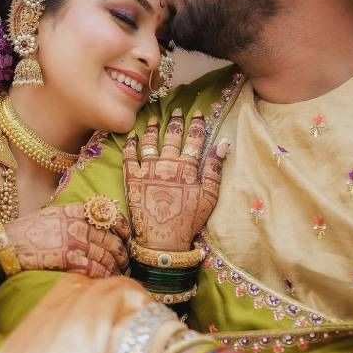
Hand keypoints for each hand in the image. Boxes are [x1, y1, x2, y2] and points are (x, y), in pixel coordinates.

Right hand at [5, 203, 130, 277]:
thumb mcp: (49, 216)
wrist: (4, 246)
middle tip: (124, 261)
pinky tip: (107, 280)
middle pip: (110, 239)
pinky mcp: (69, 259)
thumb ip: (70, 218)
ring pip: (106, 256)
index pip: (108, 216)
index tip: (126, 236)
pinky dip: (104, 275)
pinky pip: (96, 269)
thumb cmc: (24, 233)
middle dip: (121, 253)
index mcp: (73, 211)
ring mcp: (74, 242)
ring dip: (115, 266)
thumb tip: (90, 226)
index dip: (122, 228)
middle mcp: (76, 225)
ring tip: (117, 272)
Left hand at [123, 110, 227, 251]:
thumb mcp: (208, 197)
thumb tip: (223, 144)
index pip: (194, 141)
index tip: (198, 114)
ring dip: (152, 129)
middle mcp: (167, 165)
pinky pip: (129, 157)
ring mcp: (147, 171)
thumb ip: (214, 169)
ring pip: (149, 143)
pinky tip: (131, 135)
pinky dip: (130, 144)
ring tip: (154, 119)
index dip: (196, 125)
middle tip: (176, 111)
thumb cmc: (189, 221)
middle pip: (172, 138)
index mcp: (187, 168)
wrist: (162, 241)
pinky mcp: (131, 179)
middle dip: (175, 122)